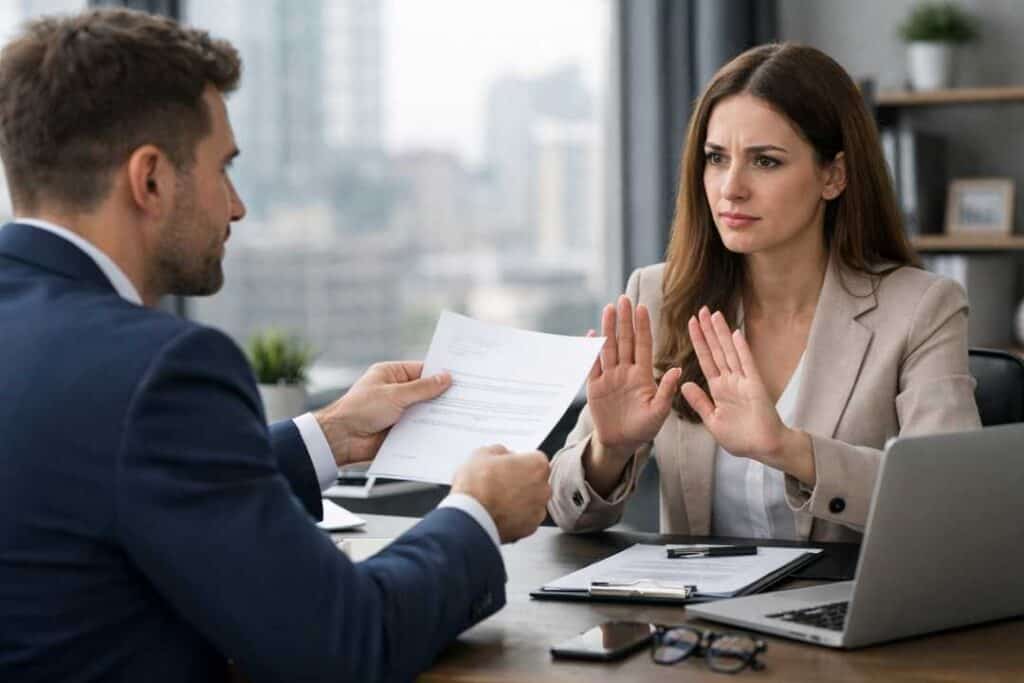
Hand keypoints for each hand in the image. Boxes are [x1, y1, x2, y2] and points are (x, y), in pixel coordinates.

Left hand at [314, 361, 451, 467]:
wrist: (341, 439)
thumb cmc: (360, 410)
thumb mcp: (394, 394)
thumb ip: (422, 388)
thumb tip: (445, 378)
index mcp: (391, 375)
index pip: (422, 371)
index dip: (440, 374)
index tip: (461, 377)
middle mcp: (395, 392)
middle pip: (425, 392)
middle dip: (442, 396)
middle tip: (466, 398)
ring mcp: (398, 412)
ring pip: (424, 411)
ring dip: (437, 415)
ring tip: (461, 416)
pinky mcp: (399, 430)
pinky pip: (419, 428)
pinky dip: (430, 430)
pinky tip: (446, 431)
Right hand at [451, 445, 550, 543]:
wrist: (470, 516)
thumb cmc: (476, 486)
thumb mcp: (482, 454)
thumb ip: (501, 451)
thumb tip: (503, 456)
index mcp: (537, 465)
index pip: (534, 460)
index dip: (518, 463)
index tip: (508, 467)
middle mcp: (544, 488)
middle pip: (535, 482)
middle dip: (521, 482)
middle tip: (500, 483)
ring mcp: (538, 510)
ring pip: (531, 502)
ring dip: (519, 501)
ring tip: (496, 501)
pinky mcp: (530, 529)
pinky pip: (525, 519)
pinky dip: (515, 517)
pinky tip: (498, 514)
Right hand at [586, 295, 680, 459]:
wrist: (621, 443)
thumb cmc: (644, 428)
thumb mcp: (659, 411)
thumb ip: (666, 390)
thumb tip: (678, 370)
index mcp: (643, 375)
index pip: (643, 345)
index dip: (642, 326)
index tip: (643, 307)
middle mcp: (626, 371)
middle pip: (625, 341)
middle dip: (625, 320)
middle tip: (624, 299)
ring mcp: (610, 377)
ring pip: (609, 348)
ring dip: (608, 328)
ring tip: (609, 309)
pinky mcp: (595, 386)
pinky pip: (592, 365)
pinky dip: (591, 350)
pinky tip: (590, 334)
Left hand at [681, 307, 787, 463]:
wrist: (764, 449)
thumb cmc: (741, 438)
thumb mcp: (712, 420)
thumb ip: (699, 402)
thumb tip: (684, 384)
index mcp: (719, 389)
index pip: (706, 360)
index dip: (699, 342)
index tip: (691, 324)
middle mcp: (730, 381)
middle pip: (716, 351)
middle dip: (708, 331)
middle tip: (701, 309)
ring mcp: (743, 382)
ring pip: (729, 352)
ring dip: (721, 334)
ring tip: (714, 314)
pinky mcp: (755, 386)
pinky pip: (747, 364)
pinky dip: (741, 349)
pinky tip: (735, 334)